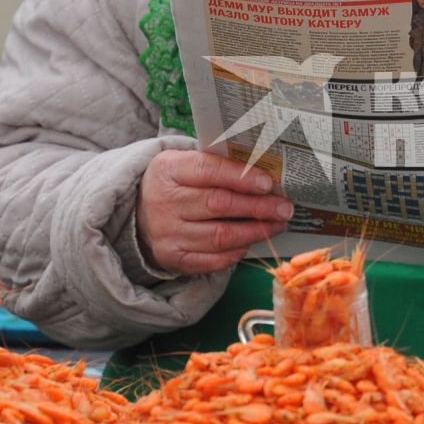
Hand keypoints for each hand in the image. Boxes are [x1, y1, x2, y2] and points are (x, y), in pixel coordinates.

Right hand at [135, 151, 292, 275]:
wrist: (139, 214)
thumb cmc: (176, 184)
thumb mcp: (186, 163)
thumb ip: (218, 164)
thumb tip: (265, 171)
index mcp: (168, 170)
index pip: (208, 170)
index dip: (242, 177)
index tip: (268, 183)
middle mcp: (165, 203)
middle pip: (219, 204)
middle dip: (258, 207)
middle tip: (284, 207)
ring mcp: (168, 233)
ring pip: (220, 235)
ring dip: (255, 231)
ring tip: (277, 224)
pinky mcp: (174, 258)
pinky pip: (213, 260)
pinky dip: (237, 252)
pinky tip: (251, 242)